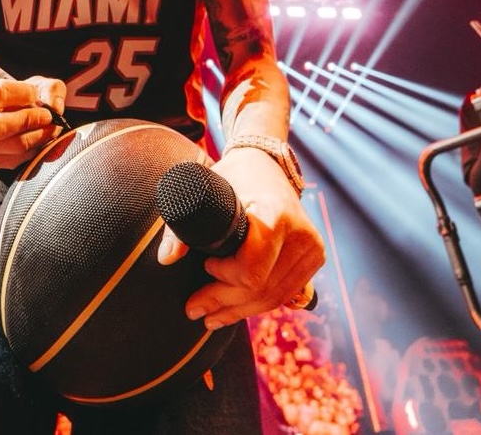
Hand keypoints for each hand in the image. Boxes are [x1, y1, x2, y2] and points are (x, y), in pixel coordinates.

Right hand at [0, 75, 66, 168]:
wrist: (5, 118)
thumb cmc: (19, 99)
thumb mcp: (36, 85)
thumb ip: (50, 88)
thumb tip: (55, 106)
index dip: (22, 93)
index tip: (35, 94)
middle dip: (29, 119)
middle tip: (46, 115)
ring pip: (16, 145)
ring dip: (40, 134)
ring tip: (50, 126)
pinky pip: (25, 157)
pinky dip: (40, 146)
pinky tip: (43, 136)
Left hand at [158, 148, 325, 329]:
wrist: (267, 163)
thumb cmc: (232, 176)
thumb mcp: (205, 191)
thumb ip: (181, 226)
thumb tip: (166, 259)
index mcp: (275, 214)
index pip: (251, 268)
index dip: (224, 276)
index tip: (204, 264)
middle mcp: (301, 234)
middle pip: (261, 289)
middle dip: (224, 303)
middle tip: (194, 310)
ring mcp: (312, 248)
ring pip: (274, 298)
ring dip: (240, 311)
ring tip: (210, 317)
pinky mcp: (314, 258)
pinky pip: (285, 293)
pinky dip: (259, 303)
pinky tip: (236, 310)